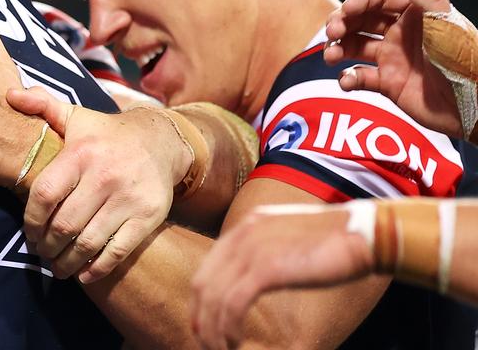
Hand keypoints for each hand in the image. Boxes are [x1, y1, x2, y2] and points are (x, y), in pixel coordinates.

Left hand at [8, 88, 189, 282]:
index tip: (28, 232)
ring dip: (67, 262)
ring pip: (88, 242)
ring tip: (57, 266)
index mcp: (81, 153)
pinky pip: (118, 251)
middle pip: (65, 224)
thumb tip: (8, 94)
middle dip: (47, 246)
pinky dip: (97, 269)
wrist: (161, 140)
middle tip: (41, 252)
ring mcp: (129, 198)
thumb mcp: (75, 115)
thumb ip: (41, 105)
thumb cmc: (106, 133)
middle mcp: (105, 176)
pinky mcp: (148, 217)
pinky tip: (83, 274)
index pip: (44, 194)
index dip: (31, 220)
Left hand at [190, 203, 373, 349]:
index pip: (208, 268)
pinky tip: (236, 342)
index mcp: (246, 226)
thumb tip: (256, 278)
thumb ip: (268, 251)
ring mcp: (251, 250)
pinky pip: (232, 305)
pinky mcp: (266, 269)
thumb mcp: (290, 238)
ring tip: (223, 349)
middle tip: (208, 343)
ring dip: (214, 330)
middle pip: (203, 285)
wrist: (363, 233)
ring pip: (214, 299)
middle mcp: (242, 235)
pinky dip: (228, 328)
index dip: (201, 300)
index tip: (203, 324)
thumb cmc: (336, 240)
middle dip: (201, 319)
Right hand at [325, 0, 461, 135]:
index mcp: (416, 14)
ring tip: (332, 56)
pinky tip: (347, 81)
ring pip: (355, 46)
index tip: (347, 9)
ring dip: (338, 48)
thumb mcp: (447, 25)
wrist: (474, 105)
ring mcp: (393, 58)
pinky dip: (348, 78)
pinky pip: (360, 77)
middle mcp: (401, 33)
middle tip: (332, 32)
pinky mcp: (389, 83)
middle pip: (361, 18)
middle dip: (342, 22)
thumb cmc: (465, 61)